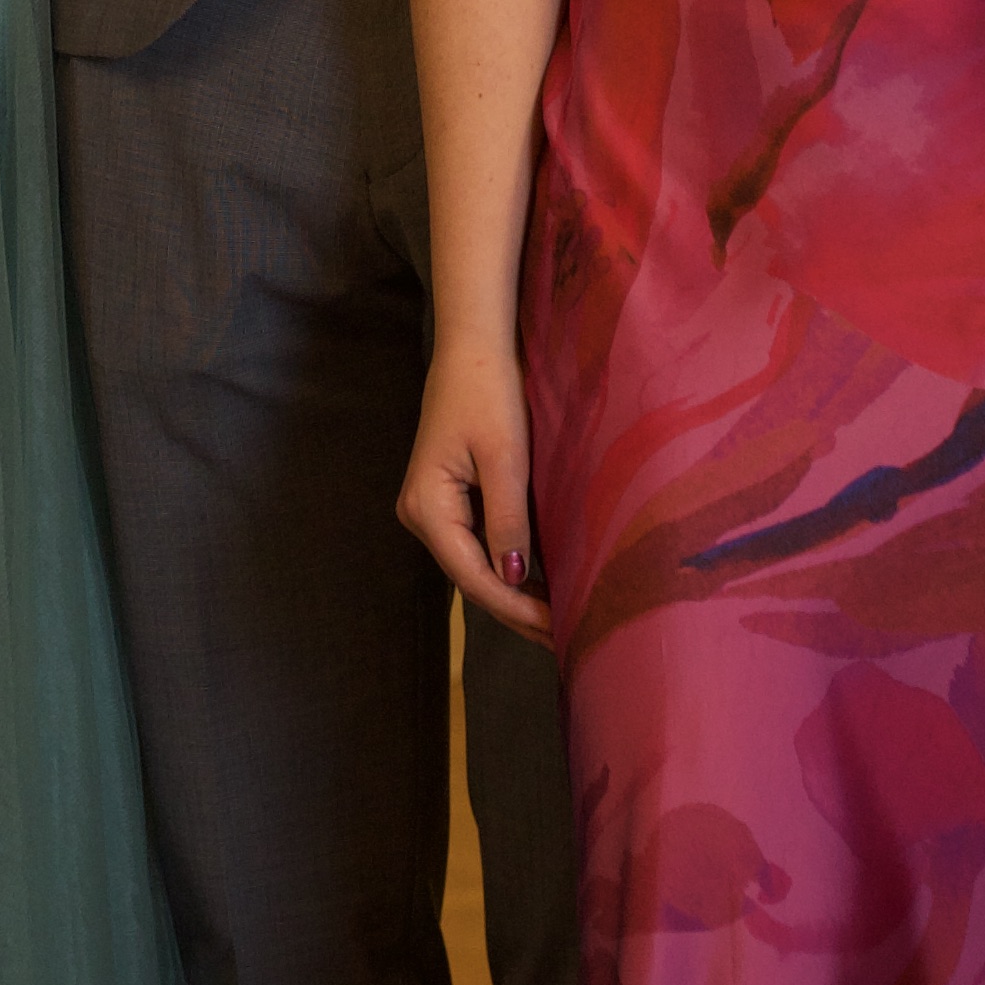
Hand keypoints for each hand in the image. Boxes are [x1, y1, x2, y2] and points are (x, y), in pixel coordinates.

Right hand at [399, 334, 552, 644]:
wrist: (473, 347)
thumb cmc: (488, 393)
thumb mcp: (505, 459)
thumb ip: (507, 522)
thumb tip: (513, 579)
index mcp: (428, 508)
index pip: (475, 577)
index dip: (516, 608)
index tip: (558, 630)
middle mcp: (420, 515)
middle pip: (471, 577)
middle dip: (516, 609)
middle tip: (563, 637)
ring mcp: (431, 507)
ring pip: (474, 564)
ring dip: (512, 591)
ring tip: (555, 619)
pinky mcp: (446, 497)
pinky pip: (475, 543)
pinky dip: (505, 565)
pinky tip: (535, 582)